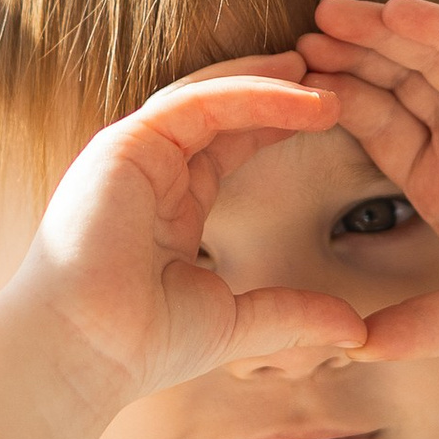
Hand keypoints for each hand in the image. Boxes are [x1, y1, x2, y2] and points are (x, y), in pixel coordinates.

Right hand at [16, 66, 366, 398]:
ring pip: (209, 95)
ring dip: (270, 84)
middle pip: (220, 109)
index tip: (329, 117)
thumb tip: (356, 330)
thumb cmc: (139, 346)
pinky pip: (195, 102)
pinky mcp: (123, 145)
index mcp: (166, 205)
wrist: (82, 356)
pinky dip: (248, 93)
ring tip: (324, 82)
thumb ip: (291, 315)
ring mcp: (131, 153)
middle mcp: (146, 170)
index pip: (227, 145)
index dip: (276, 126)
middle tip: (335, 83)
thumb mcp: (234, 322)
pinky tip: (293, 92)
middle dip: (278, 92)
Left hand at [298, 0, 438, 356]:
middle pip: (395, 78)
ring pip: (432, 55)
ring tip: (330, 12)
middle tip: (291, 36)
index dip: (333, 103)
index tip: (277, 89)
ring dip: (383, 31)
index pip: (375, 124)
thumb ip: (418, 326)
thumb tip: (351, 352)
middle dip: (347, 56)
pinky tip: (402, 12)